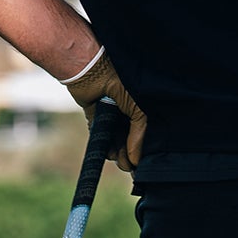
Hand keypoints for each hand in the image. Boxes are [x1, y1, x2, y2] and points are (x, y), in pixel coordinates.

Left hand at [66, 49, 146, 171]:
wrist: (92, 70)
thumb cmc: (121, 83)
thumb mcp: (139, 110)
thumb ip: (139, 135)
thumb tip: (135, 161)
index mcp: (140, 105)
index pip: (145, 133)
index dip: (144, 149)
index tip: (142, 164)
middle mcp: (126, 110)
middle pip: (129, 139)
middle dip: (129, 154)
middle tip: (129, 166)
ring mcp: (110, 114)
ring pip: (115, 140)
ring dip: (117, 152)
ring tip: (119, 159)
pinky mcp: (94, 116)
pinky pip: (100, 135)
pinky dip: (104, 145)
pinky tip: (109, 152)